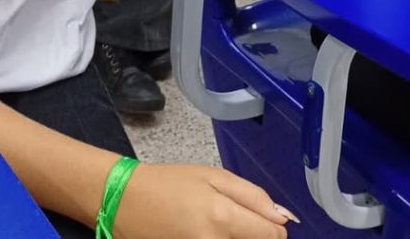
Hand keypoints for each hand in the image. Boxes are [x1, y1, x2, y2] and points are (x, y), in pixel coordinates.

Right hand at [115, 163, 290, 238]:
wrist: (127, 202)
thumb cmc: (172, 183)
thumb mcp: (213, 176)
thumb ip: (252, 196)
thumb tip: (281, 217)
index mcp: (223, 217)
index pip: (272, 236)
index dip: (275, 228)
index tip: (266, 221)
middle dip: (255, 237)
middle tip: (240, 223)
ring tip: (222, 227)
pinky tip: (210, 234)